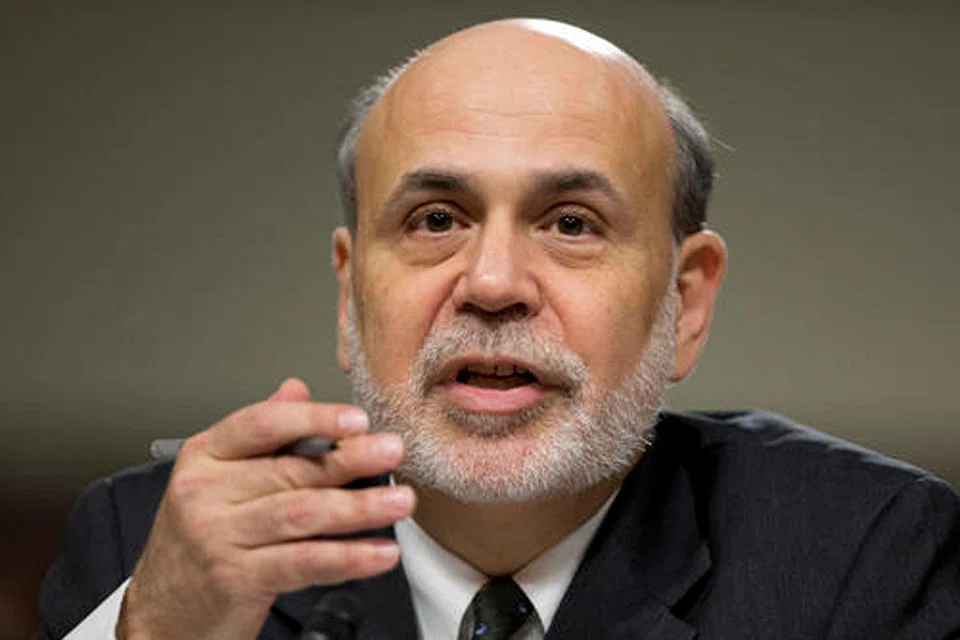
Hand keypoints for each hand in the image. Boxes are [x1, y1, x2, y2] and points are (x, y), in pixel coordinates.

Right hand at [117, 378, 412, 638]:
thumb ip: (259, 434)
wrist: (161, 614)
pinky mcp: (236, 580)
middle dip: (351, 460)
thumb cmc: (196, 541)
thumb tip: (296, 390)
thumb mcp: (216, 479)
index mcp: (204, 457)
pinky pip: (303, 563)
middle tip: (393, 453)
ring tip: (399, 502)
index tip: (357, 418)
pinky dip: (348, 557)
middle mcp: (205, 493)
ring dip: (359, 507)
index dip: (313, 418)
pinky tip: (379, 553)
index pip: (261, 424)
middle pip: (290, 469)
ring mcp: (218, 537)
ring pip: (301, 513)